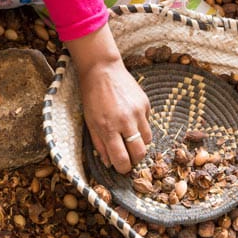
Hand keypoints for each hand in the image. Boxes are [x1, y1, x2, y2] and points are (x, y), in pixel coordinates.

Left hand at [66, 25, 151, 173]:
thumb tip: (109, 163)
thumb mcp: (90, 123)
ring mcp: (138, 112)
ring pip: (147, 140)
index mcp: (108, 128)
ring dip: (139, 143)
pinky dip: (141, 126)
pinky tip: (130, 118)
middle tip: (128, 156)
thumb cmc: (92, 97)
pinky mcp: (146, 104)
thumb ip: (100, 145)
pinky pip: (148, 123)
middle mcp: (126, 122)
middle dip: (134, 160)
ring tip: (129, 136)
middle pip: (140, 153)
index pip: (122, 159)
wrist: (102, 70)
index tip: (121, 167)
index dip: (123, 168)